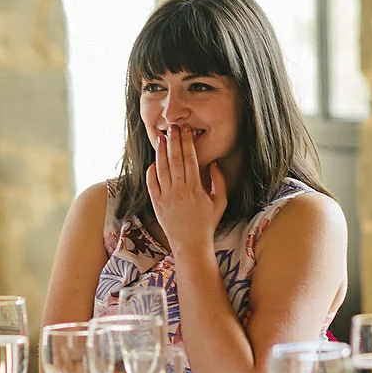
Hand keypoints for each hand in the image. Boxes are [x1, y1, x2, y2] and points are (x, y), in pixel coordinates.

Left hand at [146, 124, 226, 253]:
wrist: (191, 245)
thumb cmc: (207, 224)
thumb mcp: (220, 202)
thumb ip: (219, 181)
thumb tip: (213, 163)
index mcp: (195, 188)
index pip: (190, 158)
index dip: (186, 141)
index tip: (186, 129)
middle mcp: (179, 190)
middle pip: (175, 159)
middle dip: (173, 141)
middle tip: (172, 127)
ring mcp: (166, 197)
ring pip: (161, 169)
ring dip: (161, 152)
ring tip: (161, 138)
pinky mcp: (156, 204)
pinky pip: (151, 183)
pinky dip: (151, 171)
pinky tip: (154, 161)